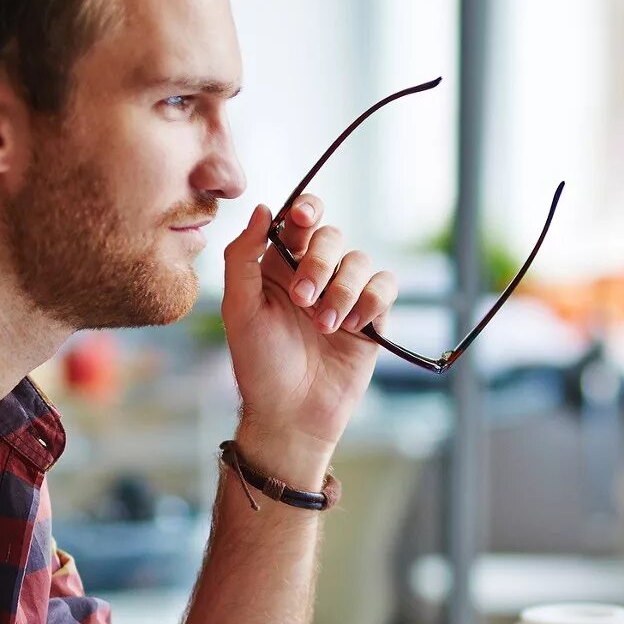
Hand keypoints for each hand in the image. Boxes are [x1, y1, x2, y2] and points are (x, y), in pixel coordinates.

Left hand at [220, 199, 399, 486]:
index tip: (303, 218)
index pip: (297, 221)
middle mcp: (313, 275)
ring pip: (360, 261)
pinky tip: (353, 327)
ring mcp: (344, 295)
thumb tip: (264, 208)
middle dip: (320, 263)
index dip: (305, 210)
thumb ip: (243, 256)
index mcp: (278, 266)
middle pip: (331, 236)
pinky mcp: (371, 317)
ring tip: (325, 326)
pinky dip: (371, 300)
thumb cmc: (259, 365)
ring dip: (342, 290)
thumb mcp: (239, 309)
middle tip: (302, 299)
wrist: (292, 415)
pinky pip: (384, 286)